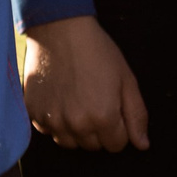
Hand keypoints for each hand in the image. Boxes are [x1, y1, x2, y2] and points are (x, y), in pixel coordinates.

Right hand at [22, 15, 148, 150]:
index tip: (113, 105)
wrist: (60, 30)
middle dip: (99, 129)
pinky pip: (49, 131)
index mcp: (103, 117)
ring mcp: (52, 121)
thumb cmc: (97, 52)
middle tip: (95, 98)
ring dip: (77, 129)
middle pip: (94, 146)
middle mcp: (76, 125)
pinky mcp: (34, 114)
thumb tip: (142, 145)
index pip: (117, 145)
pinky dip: (56, 121)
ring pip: (70, 143)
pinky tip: (60, 98)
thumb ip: (136, 115)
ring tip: (78, 99)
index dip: (119, 126)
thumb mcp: (126, 79)